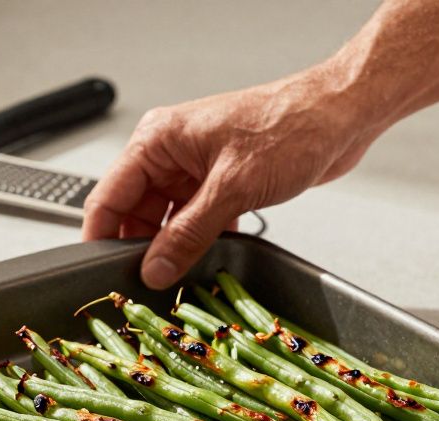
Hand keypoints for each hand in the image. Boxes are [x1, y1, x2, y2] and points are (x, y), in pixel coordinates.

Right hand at [82, 63, 378, 288]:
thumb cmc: (289, 129)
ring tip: (177, 278)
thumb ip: (188, 234)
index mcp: (159, 140)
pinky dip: (201, 241)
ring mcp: (197, 168)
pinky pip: (197, 220)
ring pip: (168, 220)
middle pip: (136, 212)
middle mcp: (172, 152)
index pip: (109, 194)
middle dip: (141, 248)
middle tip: (145, 286)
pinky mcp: (222, 182)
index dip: (101, 236)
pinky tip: (210, 260)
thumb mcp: (231, 190)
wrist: (339, 116)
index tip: (99, 273)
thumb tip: (155, 268)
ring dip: (174, 248)